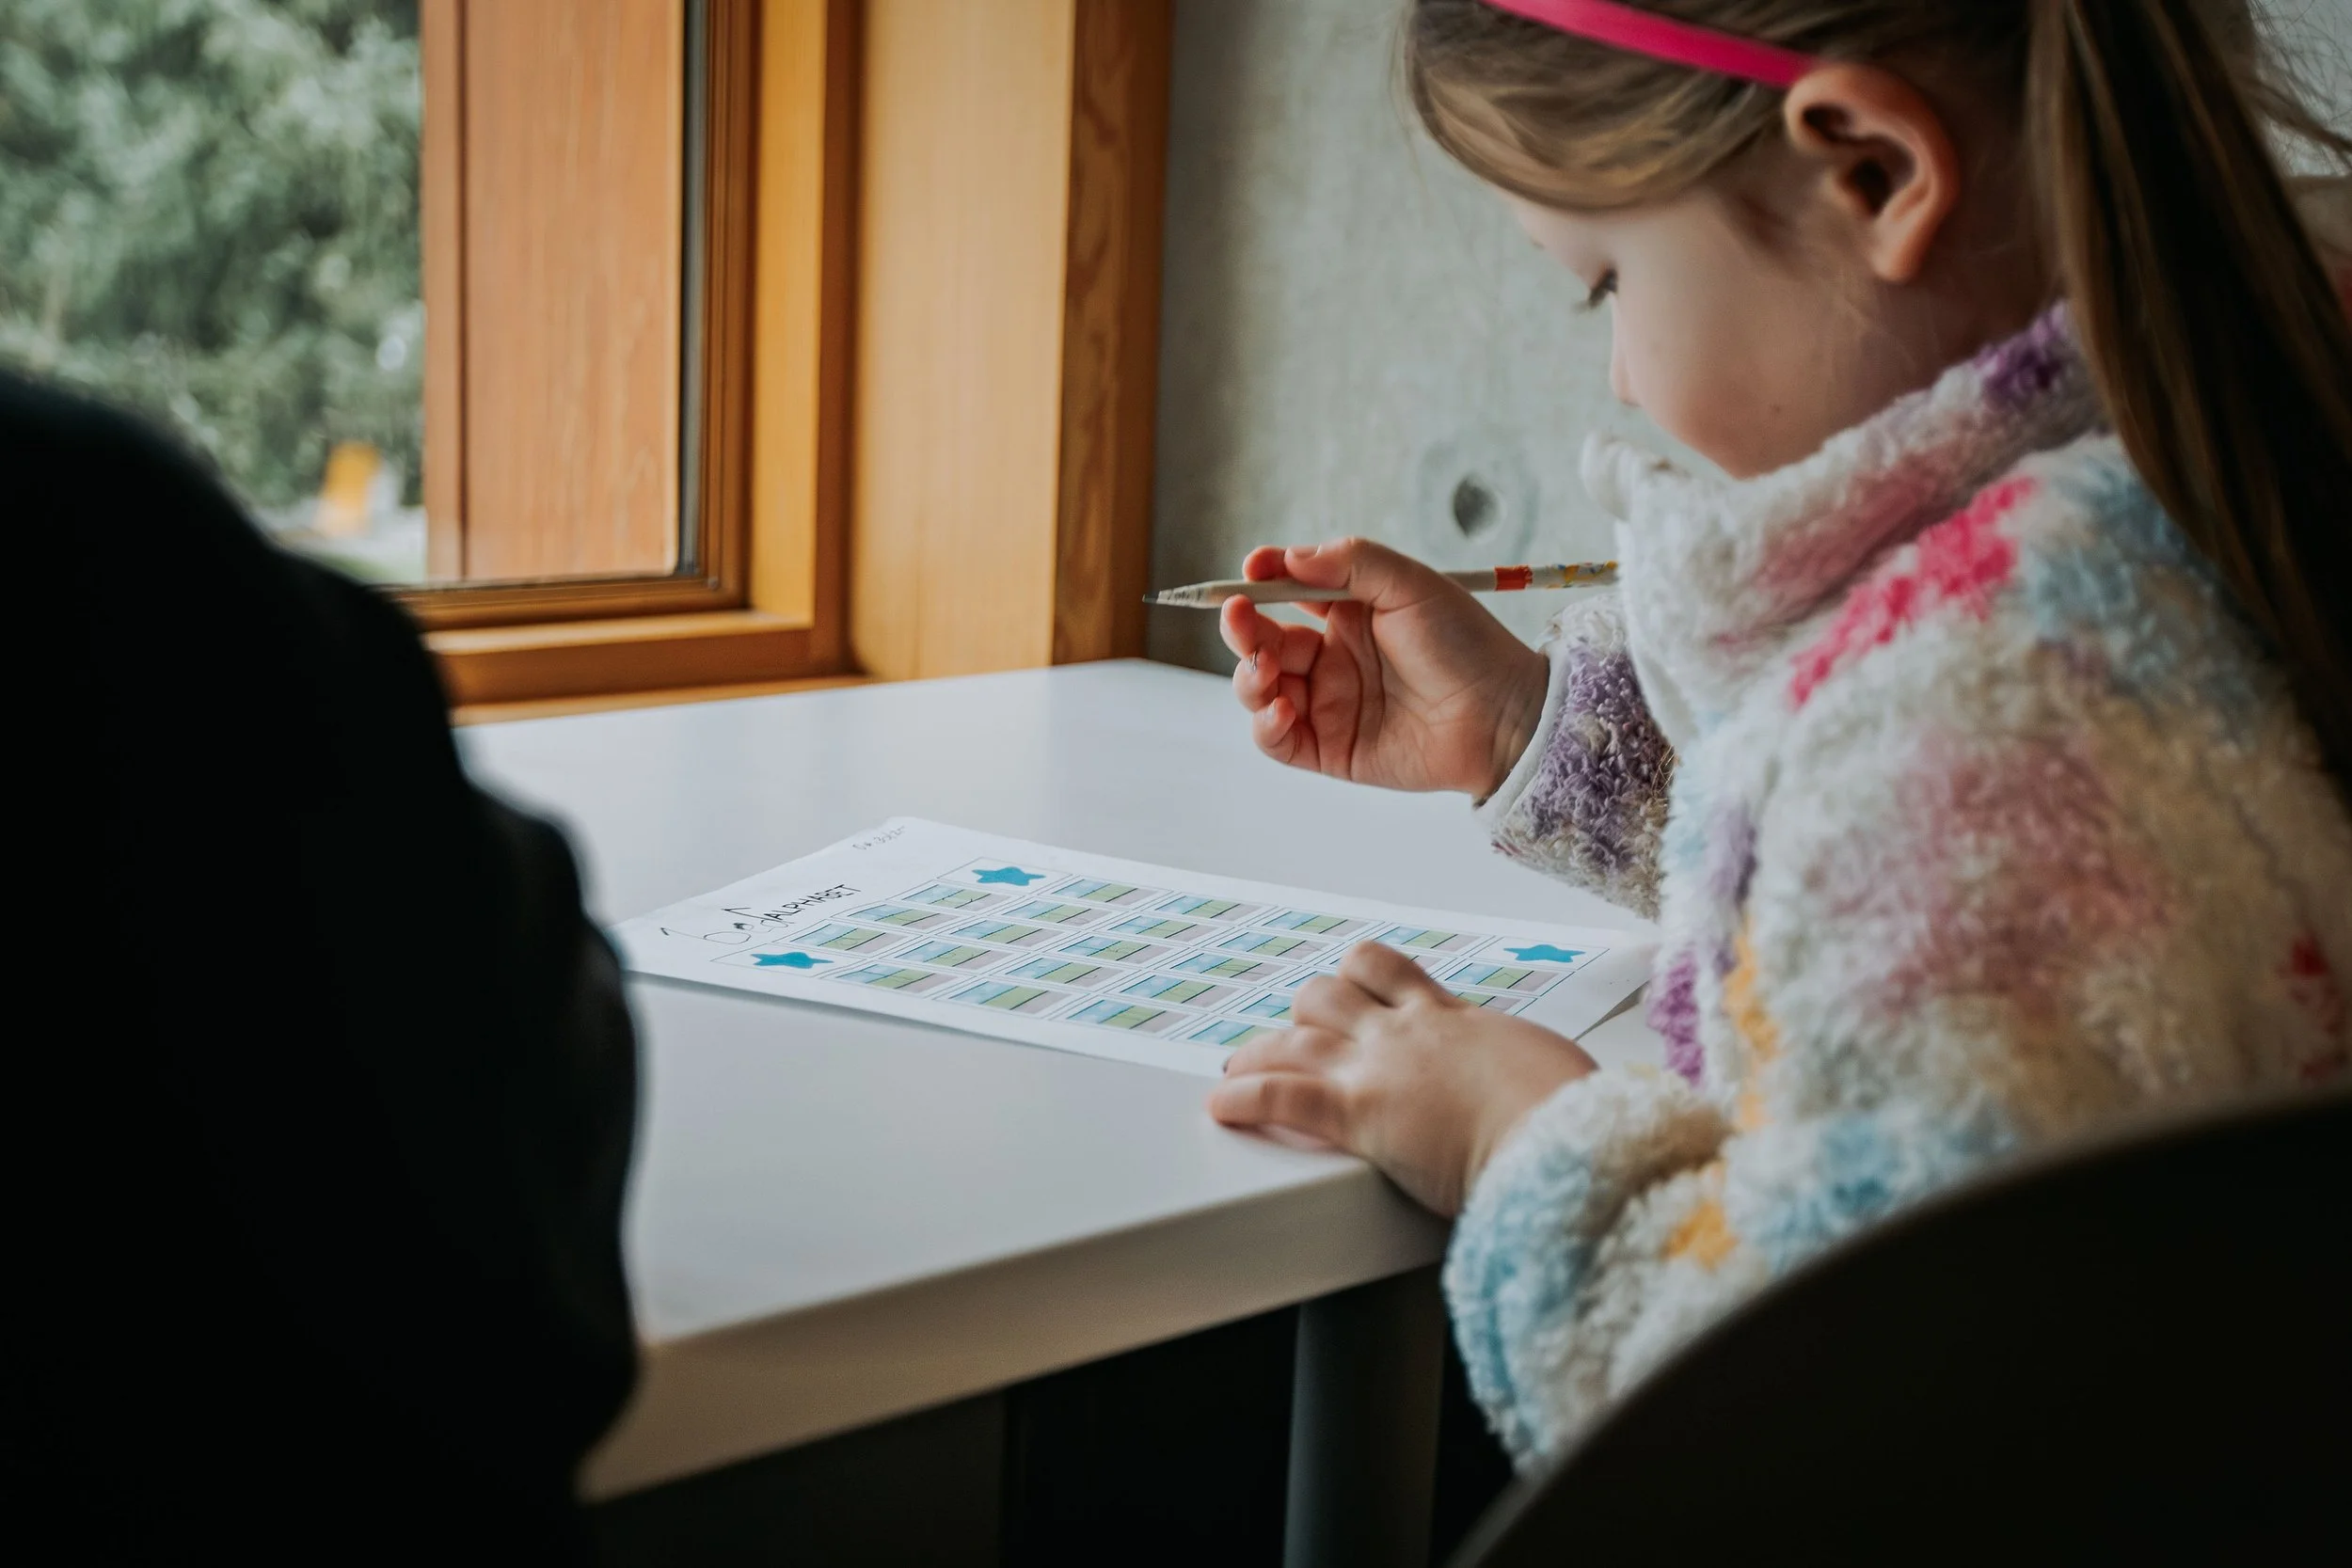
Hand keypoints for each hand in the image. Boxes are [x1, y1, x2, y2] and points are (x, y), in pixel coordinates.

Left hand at [1207, 944, 1598, 1215]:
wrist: (1562, 1137)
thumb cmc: (1569, 1111)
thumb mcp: (1546, 1067)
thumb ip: (1520, 1066)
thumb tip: (1538, 1083)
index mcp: (1452, 1019)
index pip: (1391, 974)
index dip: (1361, 978)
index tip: (1350, 989)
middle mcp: (1406, 1033)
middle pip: (1330, 996)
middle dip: (1307, 1014)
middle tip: (1294, 1036)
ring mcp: (1377, 1069)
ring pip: (1297, 1036)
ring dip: (1262, 1050)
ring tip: (1238, 1065)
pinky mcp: (1358, 1114)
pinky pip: (1282, 1097)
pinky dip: (1244, 1099)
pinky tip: (1221, 1105)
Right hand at [1221, 539, 1548, 797]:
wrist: (1504, 716)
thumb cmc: (1466, 645)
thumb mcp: (1411, 585)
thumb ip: (1352, 561)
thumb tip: (1290, 559)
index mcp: (1349, 614)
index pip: (1287, 592)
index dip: (1262, 581)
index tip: (1252, 571)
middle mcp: (1332, 658)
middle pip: (1262, 640)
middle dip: (1241, 628)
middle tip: (1237, 616)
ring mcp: (1328, 705)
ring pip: (1260, 689)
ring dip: (1248, 676)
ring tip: (1265, 670)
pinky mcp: (1330, 750)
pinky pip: (1277, 740)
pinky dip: (1265, 725)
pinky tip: (1281, 709)